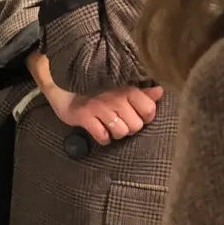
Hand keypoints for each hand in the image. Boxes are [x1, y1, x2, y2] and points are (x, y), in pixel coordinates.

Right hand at [44, 83, 163, 145]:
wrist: (63, 86)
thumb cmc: (95, 88)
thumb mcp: (119, 87)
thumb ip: (141, 92)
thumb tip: (160, 92)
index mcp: (126, 88)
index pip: (149, 109)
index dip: (145, 116)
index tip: (136, 114)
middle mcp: (115, 97)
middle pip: (136, 125)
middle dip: (129, 127)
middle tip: (119, 121)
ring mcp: (99, 107)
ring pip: (121, 133)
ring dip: (116, 133)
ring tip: (109, 126)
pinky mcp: (85, 116)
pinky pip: (103, 136)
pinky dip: (103, 138)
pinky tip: (99, 130)